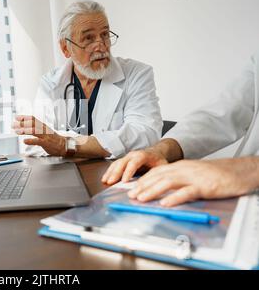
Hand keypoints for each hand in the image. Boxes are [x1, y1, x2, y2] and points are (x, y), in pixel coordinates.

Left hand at [12, 115, 66, 156]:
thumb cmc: (53, 139)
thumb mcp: (45, 131)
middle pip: (32, 123)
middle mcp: (43, 129)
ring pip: (34, 131)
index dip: (24, 117)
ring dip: (25, 130)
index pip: (33, 119)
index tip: (16, 117)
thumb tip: (26, 127)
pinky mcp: (46, 143)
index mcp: (43, 125)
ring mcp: (45, 136)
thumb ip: (36, 128)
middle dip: (22, 123)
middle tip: (13, 124)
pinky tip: (24, 141)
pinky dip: (30, 141)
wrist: (64, 145)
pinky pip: (37, 141)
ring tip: (17, 131)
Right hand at [101, 148, 167, 185]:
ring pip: (116, 163)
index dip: (128, 172)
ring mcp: (127, 157)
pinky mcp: (123, 161)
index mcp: (143, 155)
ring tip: (105, 181)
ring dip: (110, 173)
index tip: (124, 181)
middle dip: (115, 173)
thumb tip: (154, 185)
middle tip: (111, 182)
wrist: (156, 152)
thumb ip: (158, 174)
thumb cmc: (159, 160)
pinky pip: (114, 165)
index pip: (134, 162)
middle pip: (122, 162)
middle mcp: (133, 155)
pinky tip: (105, 179)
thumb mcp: (163, 166)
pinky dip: (109, 172)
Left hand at [127, 159, 257, 206]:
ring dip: (152, 191)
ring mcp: (194, 177)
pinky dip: (175, 198)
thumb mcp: (193, 173)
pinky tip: (165, 203)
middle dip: (142, 186)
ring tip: (141, 198)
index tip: (132, 188)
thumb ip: (178, 179)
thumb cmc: (216, 174)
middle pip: (158, 176)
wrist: (239, 171)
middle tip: (131, 195)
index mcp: (181, 166)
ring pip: (168, 182)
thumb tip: (163, 190)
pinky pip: (187, 192)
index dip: (143, 180)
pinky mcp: (204, 186)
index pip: (157, 172)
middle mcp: (184, 169)